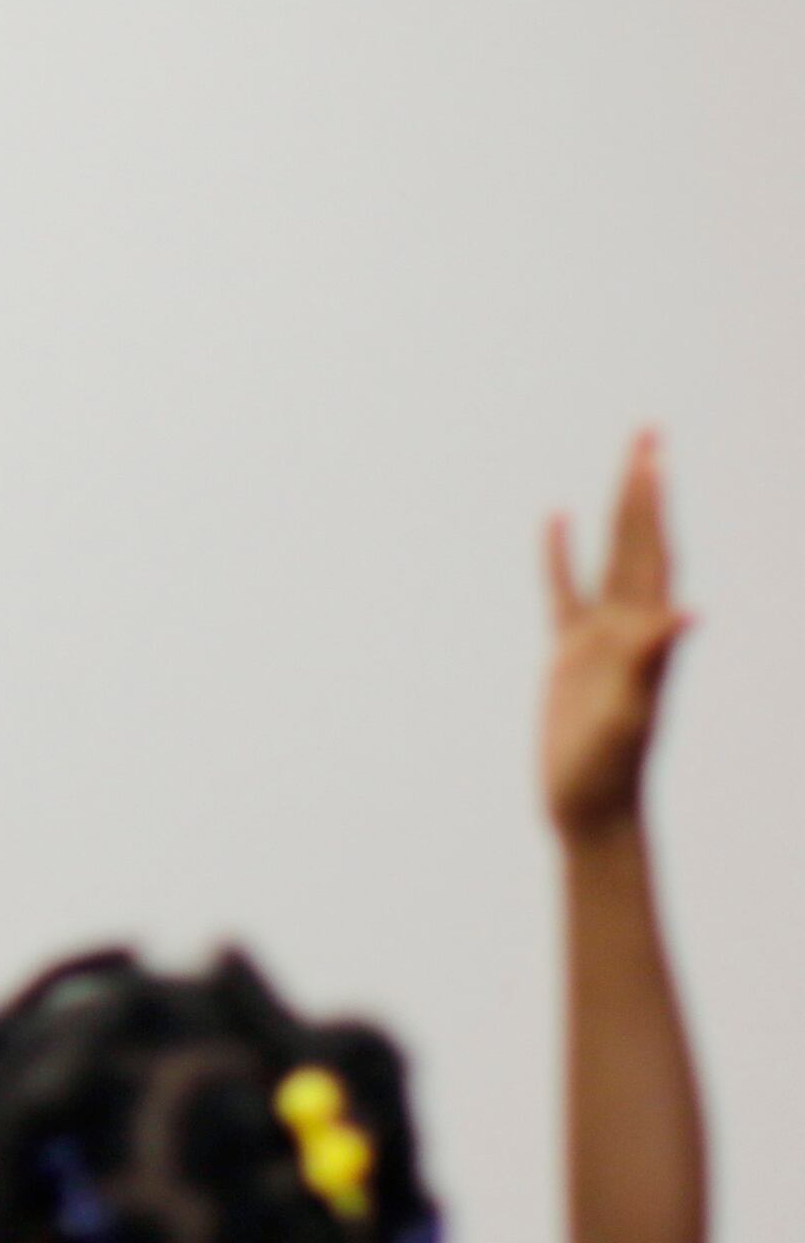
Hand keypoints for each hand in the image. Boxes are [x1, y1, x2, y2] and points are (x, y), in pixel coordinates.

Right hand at [543, 430, 691, 839]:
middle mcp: (628, 625)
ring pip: (610, 557)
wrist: (593, 809)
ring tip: (626, 463)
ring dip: (617, 511)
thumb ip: (654, 661)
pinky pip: (563, 590)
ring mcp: (599, 636)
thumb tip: (686, 614)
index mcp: (643, 632)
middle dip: (643, 487)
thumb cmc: (611, 770)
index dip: (651, 505)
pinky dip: (559, 554)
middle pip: (637, 541)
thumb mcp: (632, 714)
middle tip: (648, 433)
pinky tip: (556, 522)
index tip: (651, 456)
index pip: (651, 553)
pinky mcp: (569, 653)